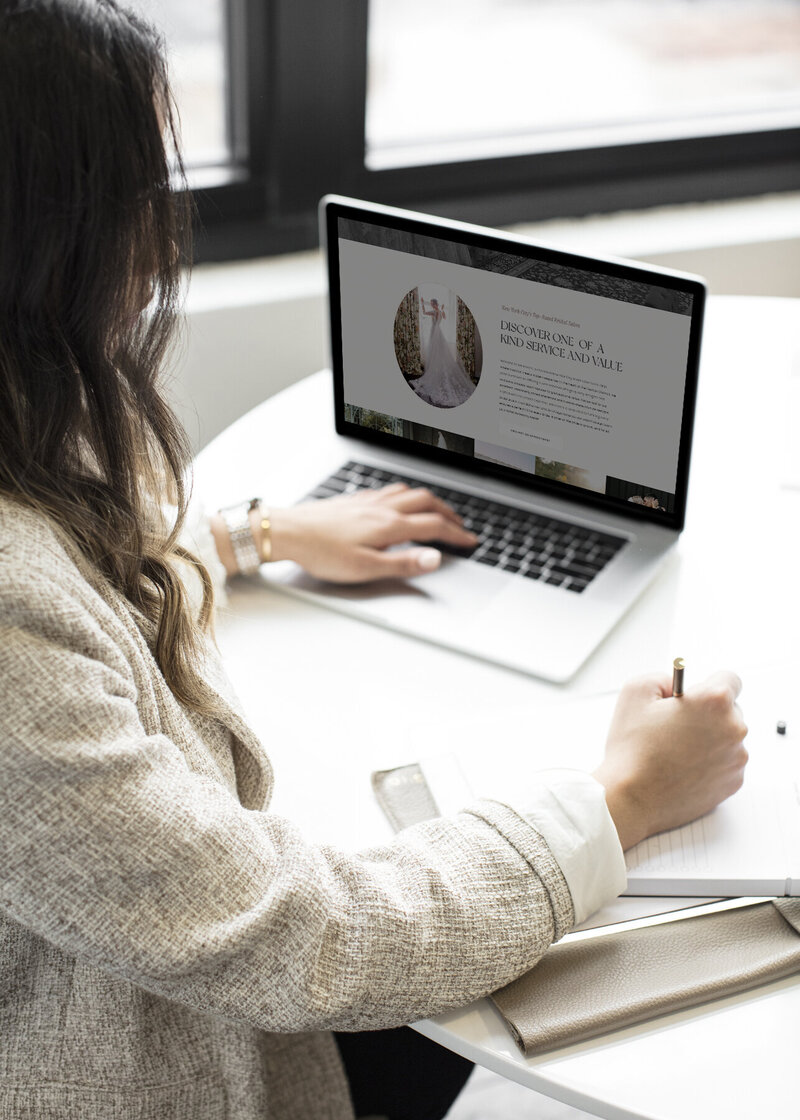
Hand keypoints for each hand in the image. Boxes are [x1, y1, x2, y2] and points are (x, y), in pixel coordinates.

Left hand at [268, 483, 478, 582]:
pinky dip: (405, 495)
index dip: (457, 535)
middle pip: (426, 502)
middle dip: (449, 512)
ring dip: (429, 500)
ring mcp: (368, 501)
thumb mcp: (366, 568)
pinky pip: (389, 490)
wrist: (288, 532)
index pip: (434, 526)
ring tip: (436, 510)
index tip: (470, 541)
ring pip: (408, 492)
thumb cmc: (322, 552)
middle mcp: (382, 508)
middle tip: (460, 525)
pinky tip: (397, 502)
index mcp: (389, 525)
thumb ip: (404, 563)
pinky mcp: (354, 500)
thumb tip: (436, 558)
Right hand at [592, 671, 747, 850]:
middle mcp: (734, 728)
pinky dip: (710, 763)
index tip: (694, 696)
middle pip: (730, 710)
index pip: (730, 679)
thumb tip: (675, 688)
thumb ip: (662, 677)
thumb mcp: (635, 691)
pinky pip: (726, 764)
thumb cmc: (632, 748)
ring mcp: (736, 758)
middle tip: (676, 725)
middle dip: (707, 714)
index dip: (707, 685)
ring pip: (728, 738)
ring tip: (676, 751)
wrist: (631, 799)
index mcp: (714, 701)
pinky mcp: (733, 783)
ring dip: (709, 739)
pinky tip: (683, 768)